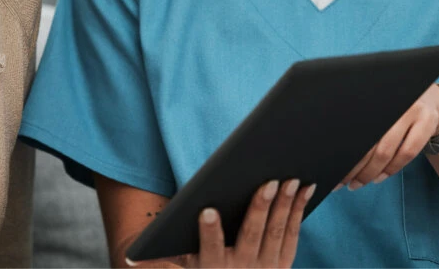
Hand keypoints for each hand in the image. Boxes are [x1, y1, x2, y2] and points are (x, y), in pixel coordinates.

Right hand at [126, 179, 315, 267]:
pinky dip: (299, 211)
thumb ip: (168, 256)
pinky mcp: (283, 265)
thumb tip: (133, 260)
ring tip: (290, 178)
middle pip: (251, 237)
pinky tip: (305, 188)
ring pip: (276, 234)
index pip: (209, 250)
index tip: (207, 210)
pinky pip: (292, 235)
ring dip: (285, 206)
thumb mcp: (185, 267)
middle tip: (267, 181)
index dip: (209, 232)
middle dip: (259, 208)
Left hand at [338, 83, 438, 189]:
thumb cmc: (393, 108)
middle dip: (354, 167)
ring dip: (370, 172)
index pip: (354, 130)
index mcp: (372, 98)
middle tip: (342, 182)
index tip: (332, 168)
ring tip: (358, 183)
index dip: (342, 152)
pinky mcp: (427, 121)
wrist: (430, 97)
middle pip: (368, 142)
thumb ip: (359, 124)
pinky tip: (379, 177)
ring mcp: (411, 110)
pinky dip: (391, 169)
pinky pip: (407, 153)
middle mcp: (391, 101)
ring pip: (386, 151)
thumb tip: (334, 149)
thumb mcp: (375, 109)